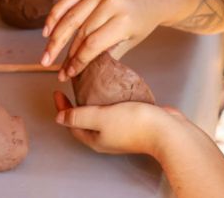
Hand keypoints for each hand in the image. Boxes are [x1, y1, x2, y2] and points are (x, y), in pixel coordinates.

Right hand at [41, 0, 168, 80]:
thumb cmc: (142, 22)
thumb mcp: (130, 41)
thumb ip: (107, 54)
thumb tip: (83, 72)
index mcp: (123, 20)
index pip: (93, 44)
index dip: (78, 61)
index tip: (69, 74)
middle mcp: (110, 3)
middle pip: (79, 31)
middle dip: (63, 52)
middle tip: (48, 66)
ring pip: (70, 17)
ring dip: (55, 38)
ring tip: (46, 55)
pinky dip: (55, 15)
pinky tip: (47, 31)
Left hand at [53, 91, 184, 156]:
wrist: (165, 130)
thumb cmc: (135, 125)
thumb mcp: (100, 117)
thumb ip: (79, 116)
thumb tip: (60, 118)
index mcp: (95, 138)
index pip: (71, 123)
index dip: (62, 107)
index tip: (57, 91)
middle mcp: (106, 137)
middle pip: (85, 120)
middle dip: (77, 104)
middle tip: (72, 88)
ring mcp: (121, 131)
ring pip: (101, 115)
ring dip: (94, 101)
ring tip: (92, 85)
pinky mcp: (133, 122)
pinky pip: (116, 110)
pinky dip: (111, 99)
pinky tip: (114, 89)